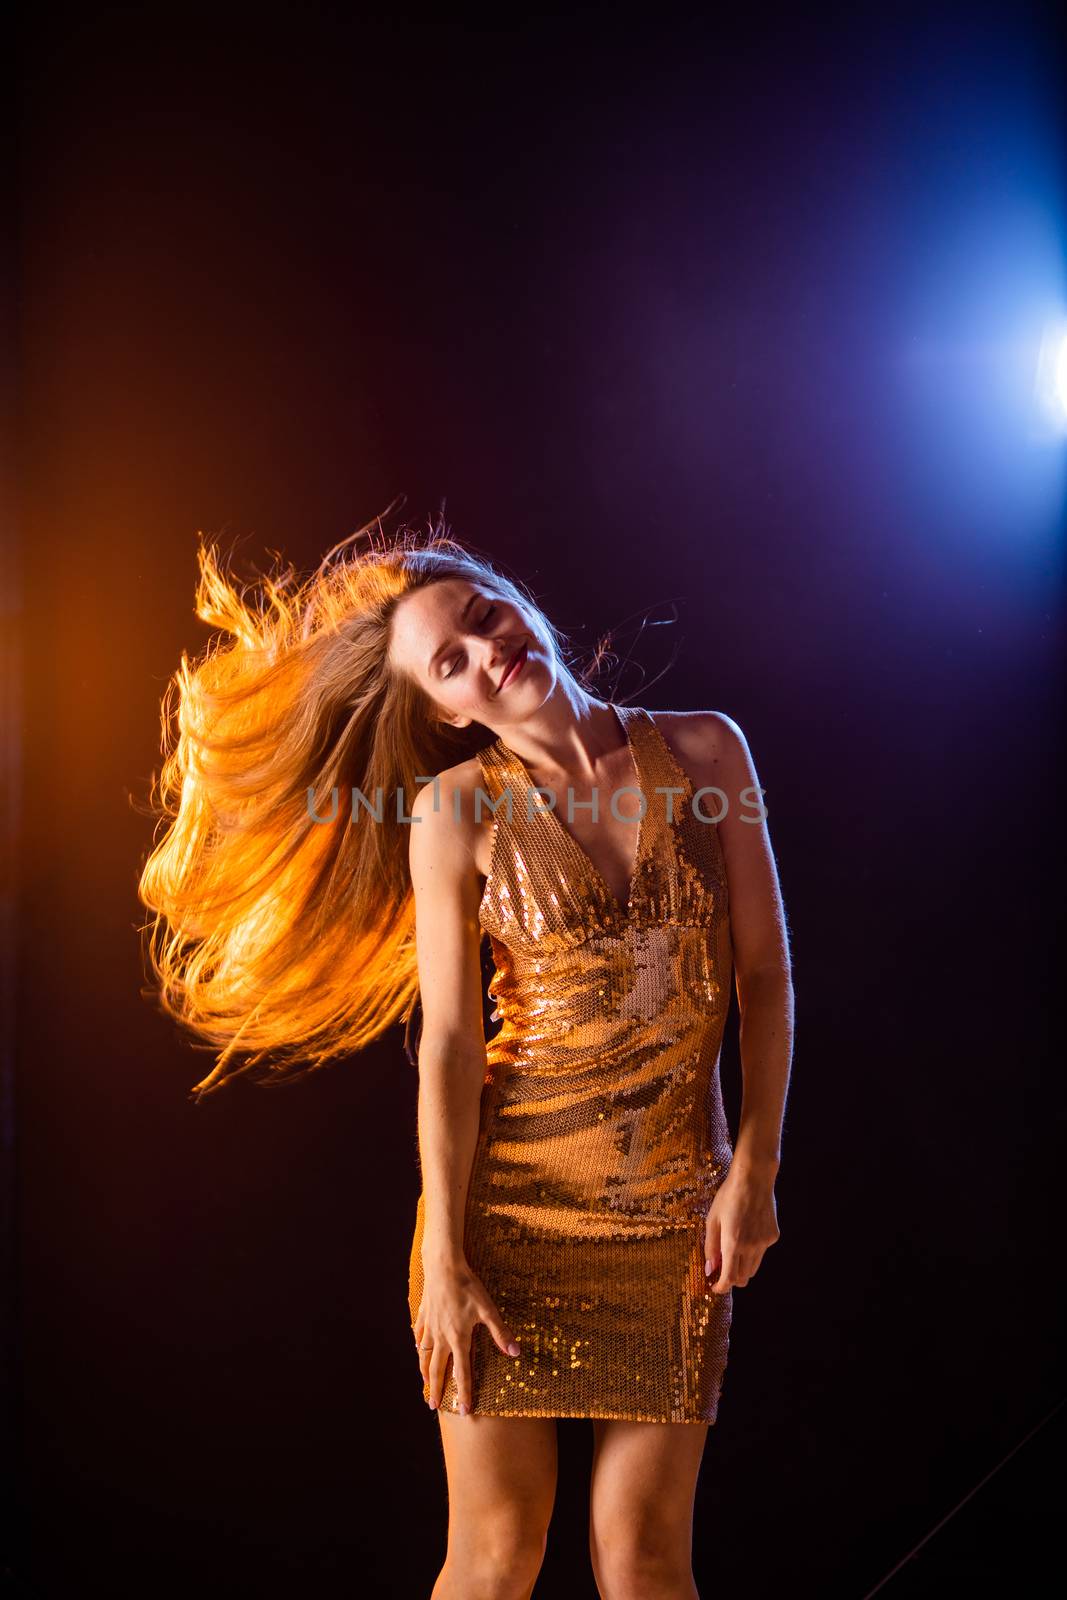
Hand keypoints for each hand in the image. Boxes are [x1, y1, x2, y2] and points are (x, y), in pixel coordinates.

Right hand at [413, 1258, 519, 1415]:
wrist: (443, 1266)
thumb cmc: (467, 1286)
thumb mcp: (488, 1309)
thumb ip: (500, 1332)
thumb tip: (515, 1352)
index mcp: (458, 1338)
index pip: (462, 1372)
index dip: (464, 1393)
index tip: (464, 1411)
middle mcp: (442, 1336)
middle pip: (437, 1369)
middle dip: (437, 1389)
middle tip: (434, 1406)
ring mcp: (431, 1326)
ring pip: (425, 1355)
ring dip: (425, 1372)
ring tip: (425, 1384)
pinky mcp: (424, 1314)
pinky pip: (420, 1335)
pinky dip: (419, 1346)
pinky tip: (418, 1349)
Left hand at [704, 1163, 779, 1293]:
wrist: (753, 1178)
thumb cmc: (728, 1196)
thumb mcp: (712, 1219)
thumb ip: (711, 1247)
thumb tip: (710, 1269)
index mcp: (733, 1243)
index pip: (729, 1279)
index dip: (721, 1287)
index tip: (715, 1287)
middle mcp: (751, 1246)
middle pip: (743, 1278)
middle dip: (732, 1279)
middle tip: (722, 1269)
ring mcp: (764, 1242)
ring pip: (754, 1268)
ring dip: (742, 1267)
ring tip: (733, 1251)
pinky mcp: (773, 1236)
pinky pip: (761, 1252)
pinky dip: (753, 1251)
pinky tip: (747, 1232)